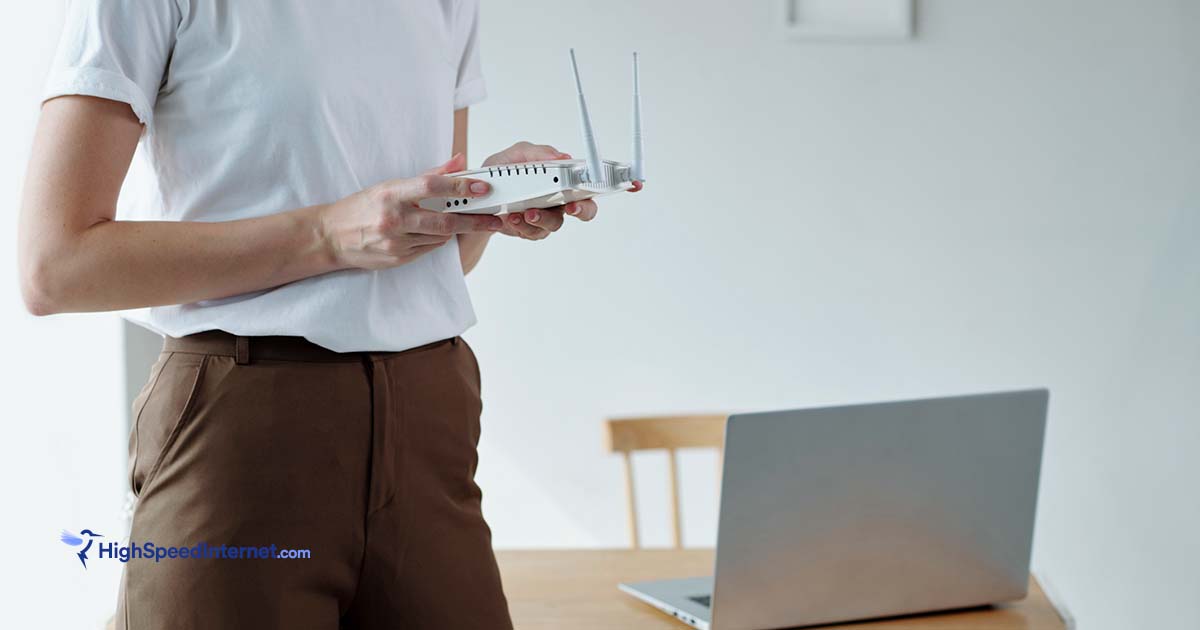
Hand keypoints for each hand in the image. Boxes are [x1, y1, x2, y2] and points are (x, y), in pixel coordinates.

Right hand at [319, 155, 502, 269]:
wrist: (330, 237)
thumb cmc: (362, 207)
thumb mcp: (390, 185)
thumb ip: (428, 175)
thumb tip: (459, 160)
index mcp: (391, 194)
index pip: (431, 187)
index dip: (459, 186)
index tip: (481, 188)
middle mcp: (394, 219)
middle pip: (444, 220)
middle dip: (474, 220)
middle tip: (495, 219)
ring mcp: (396, 242)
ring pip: (439, 236)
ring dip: (457, 229)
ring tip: (472, 221)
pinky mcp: (398, 259)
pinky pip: (429, 249)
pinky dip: (438, 239)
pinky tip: (438, 232)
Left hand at [481, 141, 642, 240]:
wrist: (475, 196)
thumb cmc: (501, 172)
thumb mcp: (515, 155)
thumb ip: (537, 153)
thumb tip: (559, 158)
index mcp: (565, 178)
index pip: (598, 181)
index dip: (621, 183)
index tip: (634, 184)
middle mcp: (561, 200)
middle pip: (586, 211)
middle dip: (582, 211)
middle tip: (571, 208)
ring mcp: (547, 217)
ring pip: (556, 224)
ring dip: (541, 219)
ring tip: (524, 211)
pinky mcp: (530, 231)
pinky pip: (533, 233)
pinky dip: (521, 225)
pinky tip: (511, 216)